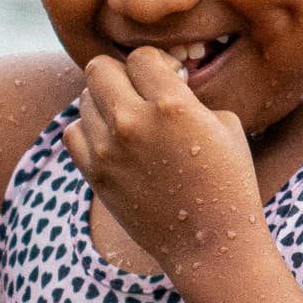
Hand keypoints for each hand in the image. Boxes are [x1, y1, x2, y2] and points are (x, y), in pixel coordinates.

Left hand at [62, 49, 262, 276]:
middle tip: (138, 93)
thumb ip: (188, 95)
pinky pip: (73, 133)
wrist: (211, 245)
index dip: (154, 65)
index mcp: (172, 105)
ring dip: (104, 103)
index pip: (140, 57)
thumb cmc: (229, 183)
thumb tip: (163, 82)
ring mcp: (109, 150)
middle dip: (120, 75)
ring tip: (128, 121)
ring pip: (84, 98)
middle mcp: (133, 122)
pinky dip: (88, 131)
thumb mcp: (226, 124)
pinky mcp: (96, 176)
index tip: (166, 81)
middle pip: (99, 68)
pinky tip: (112, 142)